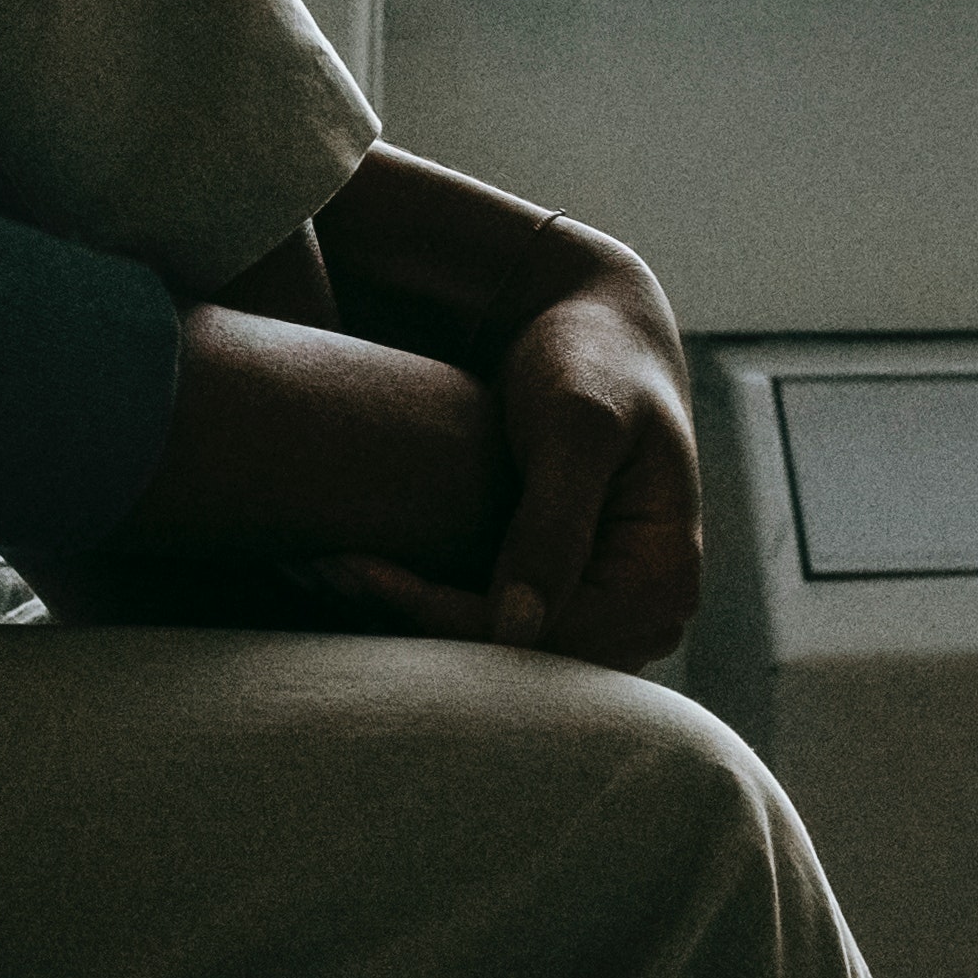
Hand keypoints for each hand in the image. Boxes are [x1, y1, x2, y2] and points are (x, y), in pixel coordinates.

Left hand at [302, 244, 701, 665]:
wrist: (594, 322)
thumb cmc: (591, 358)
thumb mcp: (578, 427)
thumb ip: (554, 524)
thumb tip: (519, 633)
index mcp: (662, 584)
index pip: (539, 637)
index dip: (440, 613)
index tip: (352, 569)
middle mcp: (641, 616)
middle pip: (512, 655)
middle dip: (411, 619)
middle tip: (315, 570)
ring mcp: (601, 610)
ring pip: (491, 645)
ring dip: (406, 613)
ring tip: (318, 566)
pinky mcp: (560, 591)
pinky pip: (487, 615)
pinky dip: (421, 594)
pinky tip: (354, 563)